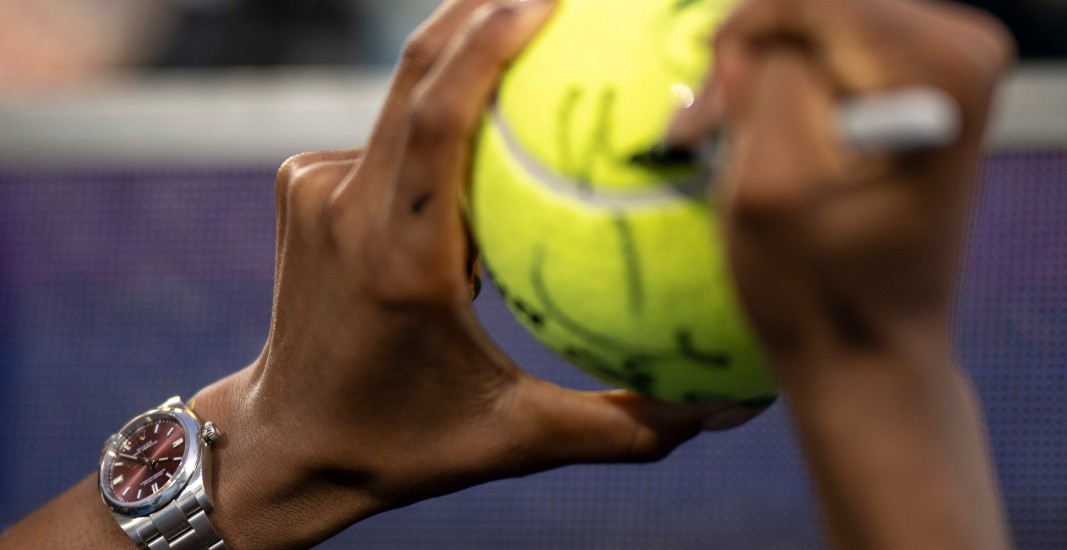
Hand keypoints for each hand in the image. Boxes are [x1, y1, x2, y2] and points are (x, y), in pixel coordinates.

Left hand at [185, 1, 742, 546]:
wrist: (286, 442)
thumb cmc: (404, 445)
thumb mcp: (515, 440)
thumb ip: (624, 427)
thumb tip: (724, 407)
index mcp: (399, 259)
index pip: (439, 119)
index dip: (487, 43)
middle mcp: (346, 209)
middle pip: (416, 74)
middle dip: (481, 12)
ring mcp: (313, 189)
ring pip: (401, 98)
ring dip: (464, 65)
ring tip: (536, 36)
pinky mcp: (299, 185)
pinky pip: (385, 133)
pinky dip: (436, 122)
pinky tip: (483, 130)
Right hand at [681, 0, 1014, 547]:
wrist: (870, 352)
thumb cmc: (815, 289)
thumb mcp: (770, 182)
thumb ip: (769, 73)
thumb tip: (762, 30)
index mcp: (943, 66)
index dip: (742, 44)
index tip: (710, 123)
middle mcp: (964, 46)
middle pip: (812, 1)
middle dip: (749, 60)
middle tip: (707, 137)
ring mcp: (949, 59)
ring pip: (809, 21)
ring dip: (758, 79)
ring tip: (731, 148)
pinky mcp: (924, 79)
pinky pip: (825, 47)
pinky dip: (782, 89)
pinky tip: (765, 144)